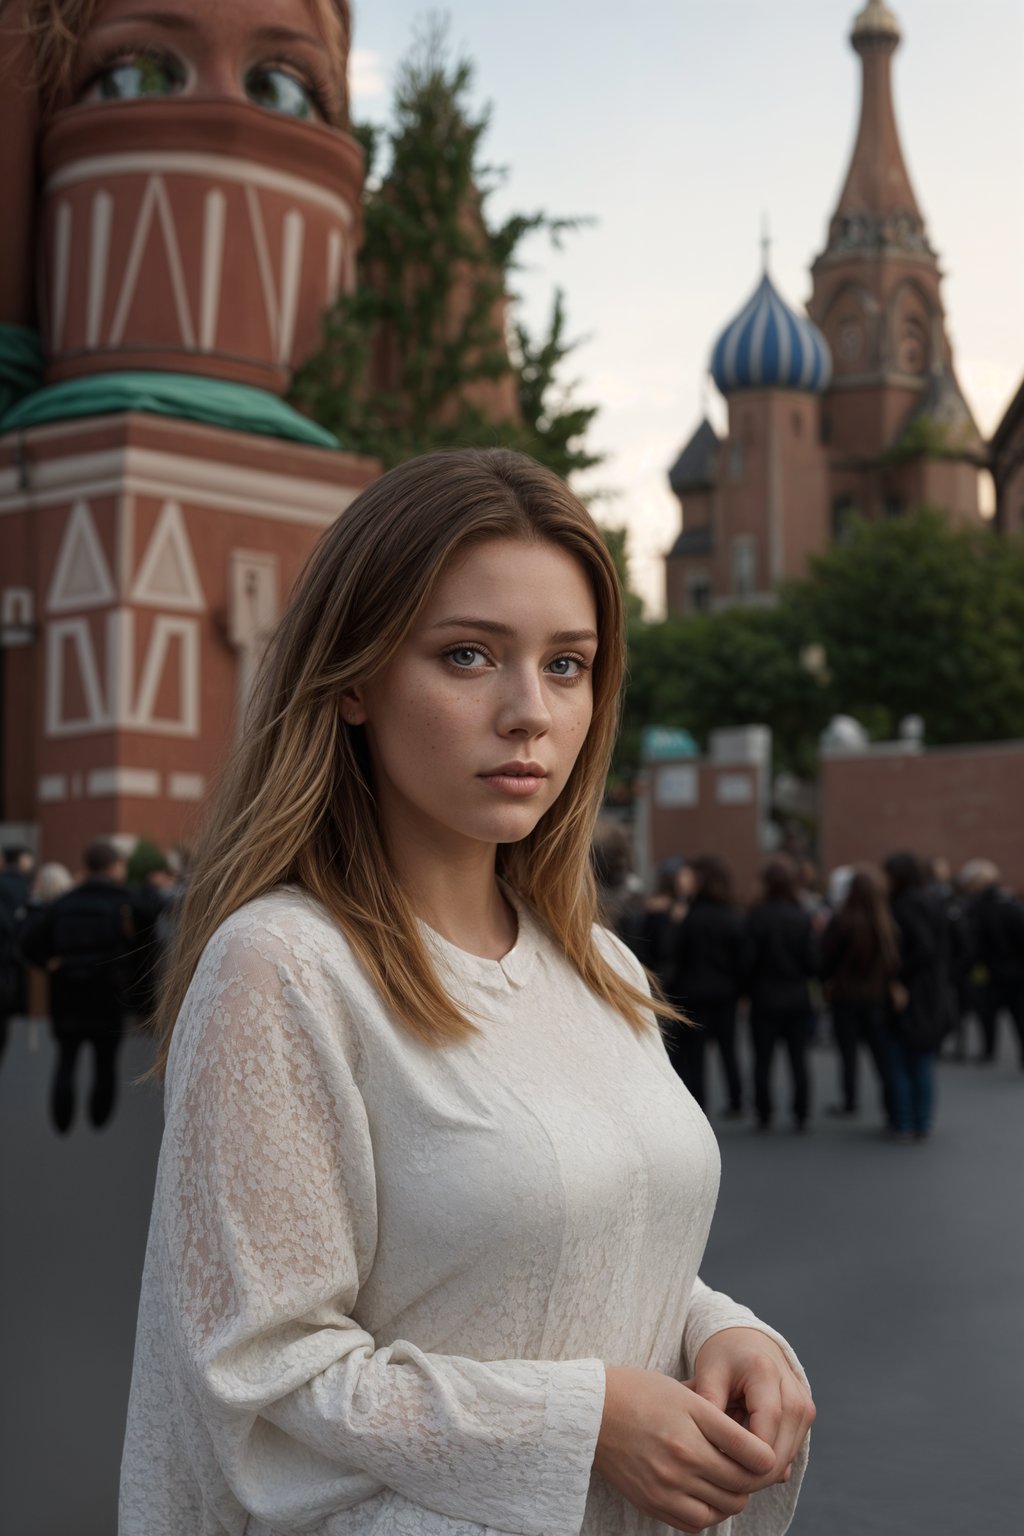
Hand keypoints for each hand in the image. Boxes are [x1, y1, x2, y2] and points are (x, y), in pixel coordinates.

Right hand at [593, 1365, 780, 1532]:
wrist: (591, 1412)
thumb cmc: (640, 1393)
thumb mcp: (684, 1393)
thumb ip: (722, 1420)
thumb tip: (758, 1445)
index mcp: (693, 1427)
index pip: (754, 1456)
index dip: (766, 1454)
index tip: (762, 1449)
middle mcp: (682, 1461)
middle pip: (742, 1486)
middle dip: (752, 1477)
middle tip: (745, 1463)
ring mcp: (666, 1488)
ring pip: (724, 1508)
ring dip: (732, 1496)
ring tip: (725, 1477)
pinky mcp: (653, 1504)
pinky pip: (696, 1523)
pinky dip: (709, 1512)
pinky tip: (705, 1492)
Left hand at [689, 1328, 814, 1486]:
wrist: (748, 1339)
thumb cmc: (723, 1356)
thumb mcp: (707, 1374)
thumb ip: (709, 1409)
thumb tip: (715, 1454)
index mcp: (766, 1376)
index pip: (763, 1438)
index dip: (740, 1464)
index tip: (714, 1472)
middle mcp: (794, 1394)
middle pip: (779, 1454)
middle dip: (750, 1474)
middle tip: (719, 1481)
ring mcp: (804, 1407)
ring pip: (786, 1458)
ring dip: (759, 1469)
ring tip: (727, 1465)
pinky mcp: (806, 1416)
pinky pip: (789, 1451)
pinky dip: (767, 1460)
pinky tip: (742, 1456)